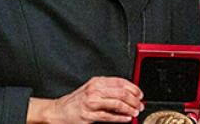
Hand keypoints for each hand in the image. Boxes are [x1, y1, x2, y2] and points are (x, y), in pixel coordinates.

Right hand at [27, 76, 143, 122]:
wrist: (59, 111)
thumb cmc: (77, 101)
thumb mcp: (93, 88)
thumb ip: (109, 89)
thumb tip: (128, 93)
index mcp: (97, 81)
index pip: (120, 82)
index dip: (133, 88)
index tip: (140, 94)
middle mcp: (95, 90)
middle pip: (121, 93)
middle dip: (134, 100)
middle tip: (140, 105)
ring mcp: (91, 103)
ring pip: (117, 104)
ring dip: (129, 109)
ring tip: (135, 112)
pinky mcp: (89, 115)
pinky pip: (108, 116)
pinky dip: (120, 118)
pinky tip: (126, 118)